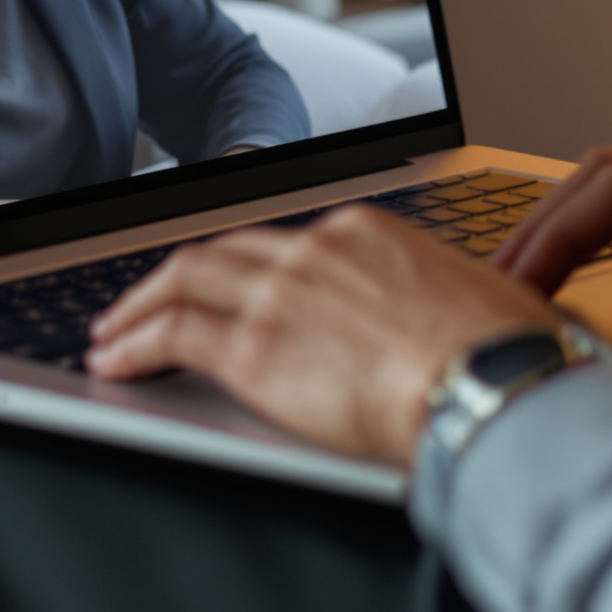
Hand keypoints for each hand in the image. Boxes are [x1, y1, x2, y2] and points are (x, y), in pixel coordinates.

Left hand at [87, 204, 561, 463]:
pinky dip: (135, 344)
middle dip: (172, 278)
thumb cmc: (499, 353)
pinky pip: (171, 336)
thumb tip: (437, 330)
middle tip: (143, 302)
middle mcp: (313, 249)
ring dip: (137, 308)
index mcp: (365, 231)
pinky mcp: (255, 348)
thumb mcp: (469, 298)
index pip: (281, 243)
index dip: (240, 267)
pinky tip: (116, 362)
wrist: (489, 379)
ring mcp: (278, 294)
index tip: (225, 286)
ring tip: (112, 334)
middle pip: (220, 253)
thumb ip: (429, 302)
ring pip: (181, 283)